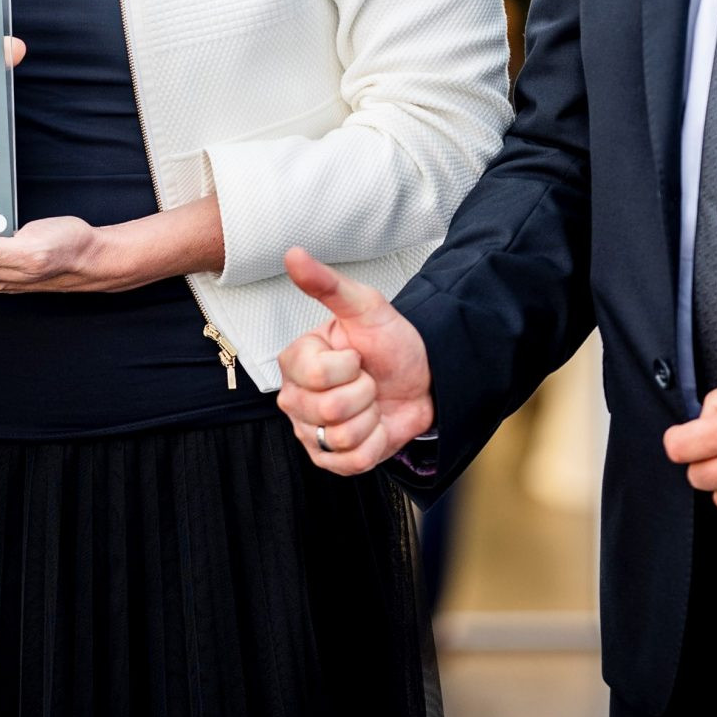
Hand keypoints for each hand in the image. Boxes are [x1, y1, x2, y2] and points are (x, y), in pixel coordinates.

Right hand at [275, 247, 432, 475]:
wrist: (423, 379)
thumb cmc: (390, 343)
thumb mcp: (365, 308)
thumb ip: (327, 284)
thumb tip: (293, 253)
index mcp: (296, 361)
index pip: (317, 375)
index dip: (350, 367)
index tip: (358, 356)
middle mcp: (295, 398)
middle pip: (328, 409)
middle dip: (364, 393)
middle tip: (368, 380)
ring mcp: (310, 431)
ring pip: (341, 437)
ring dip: (371, 419)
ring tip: (372, 403)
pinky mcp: (329, 460)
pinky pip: (351, 462)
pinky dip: (374, 445)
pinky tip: (374, 426)